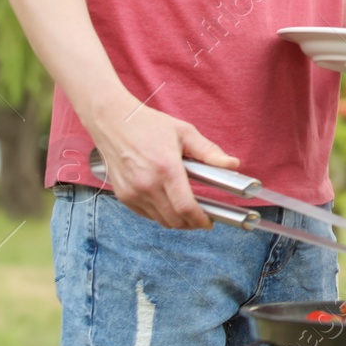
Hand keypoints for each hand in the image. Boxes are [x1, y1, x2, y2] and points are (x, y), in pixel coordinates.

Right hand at [87, 100, 239, 229]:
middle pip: (174, 220)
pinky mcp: (123, 196)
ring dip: (176, 221)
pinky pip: (146, 215)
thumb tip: (234, 164)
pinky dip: (160, 215)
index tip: (209, 222)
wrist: (112, 122)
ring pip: (160, 220)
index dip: (200, 220)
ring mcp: (132, 192)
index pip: (185, 207)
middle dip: (191, 224)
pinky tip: (169, 204)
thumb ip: (209, 151)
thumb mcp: (184, 132)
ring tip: (187, 211)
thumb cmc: (149, 125)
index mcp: (166, 168)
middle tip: (202, 218)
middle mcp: (147, 184)